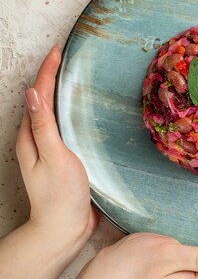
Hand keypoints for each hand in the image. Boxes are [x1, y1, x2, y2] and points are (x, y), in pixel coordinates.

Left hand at [16, 44, 97, 253]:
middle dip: (52, 76)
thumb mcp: (53, 157)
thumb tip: (32, 93)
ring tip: (76, 76)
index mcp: (32, 136)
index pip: (39, 95)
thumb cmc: (60, 194)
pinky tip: (85, 111)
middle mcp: (38, 139)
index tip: (58, 50)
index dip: (48, 72)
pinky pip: (67, 127)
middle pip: (43, 100)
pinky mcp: (66, 157)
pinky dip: (73, 112)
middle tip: (66, 56)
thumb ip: (44, 126)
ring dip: (62, 92)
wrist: (64, 228)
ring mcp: (51, 148)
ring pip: (54, 112)